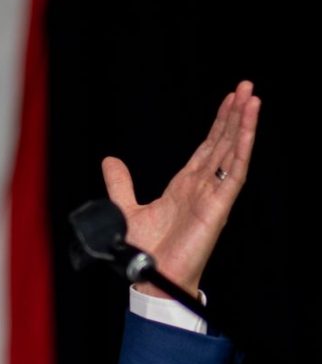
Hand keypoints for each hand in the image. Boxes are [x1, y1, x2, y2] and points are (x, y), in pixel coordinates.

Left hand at [102, 80, 260, 297]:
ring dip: (243, 125)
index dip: (218, 124)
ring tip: (253, 98)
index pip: (207, 148)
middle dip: (234, 116)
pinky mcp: (219, 206)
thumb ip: (120, 183)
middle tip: (246, 87)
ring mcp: (213, 195)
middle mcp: (202, 187)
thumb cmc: (145, 250)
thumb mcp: (125, 208)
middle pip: (223, 144)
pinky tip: (248, 128)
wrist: (151, 275)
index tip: (229, 100)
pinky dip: (242, 148)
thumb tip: (110, 160)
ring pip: (233, 153)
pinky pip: (235, 172)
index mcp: (185, 186)